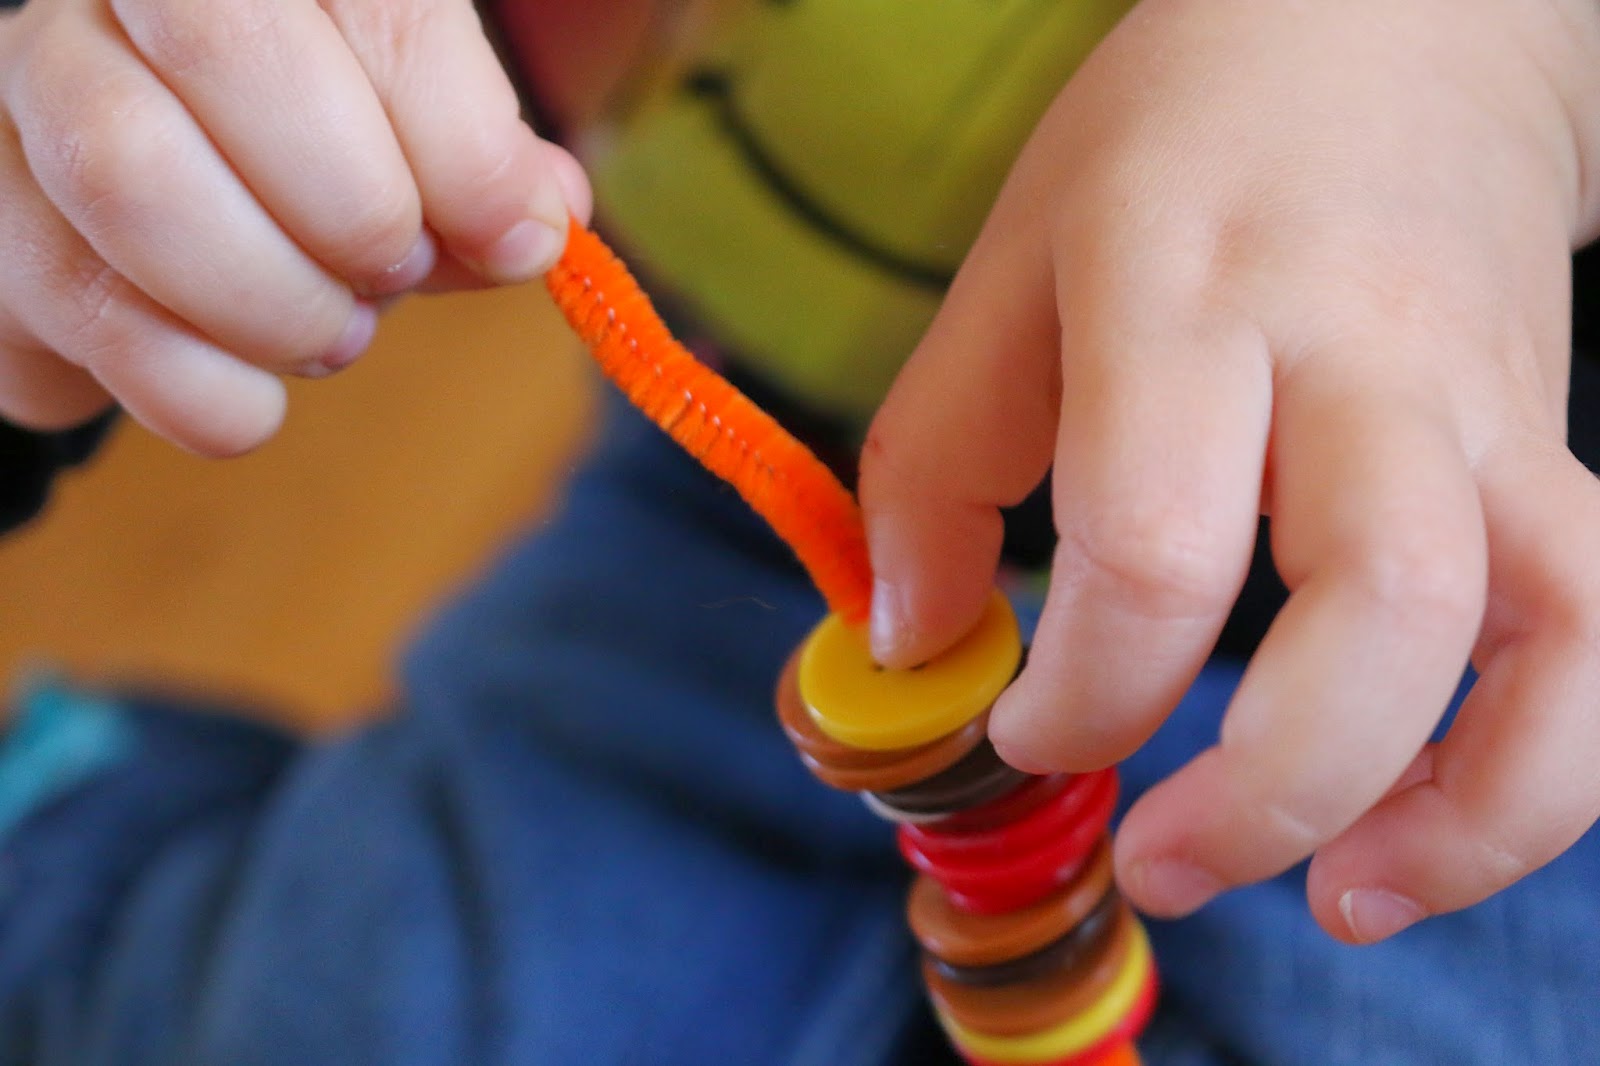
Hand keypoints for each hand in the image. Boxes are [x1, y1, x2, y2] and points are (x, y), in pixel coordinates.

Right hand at [0, 0, 589, 453]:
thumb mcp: (413, 140)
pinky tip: (249, 392)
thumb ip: (477, 166)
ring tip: (330, 331)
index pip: (370, 0)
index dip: (459, 140)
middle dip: (354, 208)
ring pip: (130, 180)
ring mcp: (20, 99)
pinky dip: (208, 394)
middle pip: (226, 51)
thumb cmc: (306, 161)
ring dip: (274, 303)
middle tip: (393, 274)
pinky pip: (86, 320)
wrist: (153, 211)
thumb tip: (537, 219)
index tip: (517, 239)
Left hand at [860, 0, 1599, 942]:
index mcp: (1186, 294)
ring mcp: (1486, 408)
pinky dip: (1540, 769)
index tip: (1020, 725)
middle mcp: (1361, 354)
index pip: (1153, 539)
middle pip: (1379, 608)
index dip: (1077, 690)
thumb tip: (910, 646)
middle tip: (1156, 858)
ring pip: (1547, 632)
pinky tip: (1430, 827)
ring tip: (1334, 896)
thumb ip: (935, 460)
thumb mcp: (1013, 264)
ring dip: (1457, 814)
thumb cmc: (1179, 146)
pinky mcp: (1556, 454)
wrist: (1395, 27)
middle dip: (1263, 789)